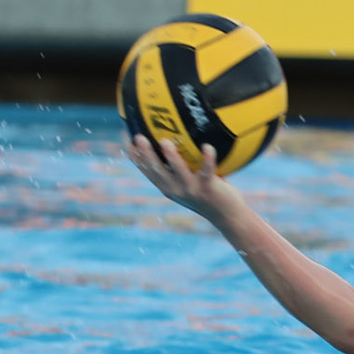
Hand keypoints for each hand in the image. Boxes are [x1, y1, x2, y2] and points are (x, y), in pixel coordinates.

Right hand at [125, 133, 247, 224]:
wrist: (226, 216)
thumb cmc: (208, 194)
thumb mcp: (188, 183)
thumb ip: (180, 168)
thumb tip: (174, 139)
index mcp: (166, 187)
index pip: (146, 170)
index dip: (134, 155)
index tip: (126, 138)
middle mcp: (175, 189)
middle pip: (156, 170)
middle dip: (146, 154)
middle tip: (138, 137)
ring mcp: (190, 189)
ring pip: (178, 171)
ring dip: (171, 156)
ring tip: (165, 141)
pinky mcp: (207, 188)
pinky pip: (207, 170)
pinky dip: (207, 159)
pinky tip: (207, 147)